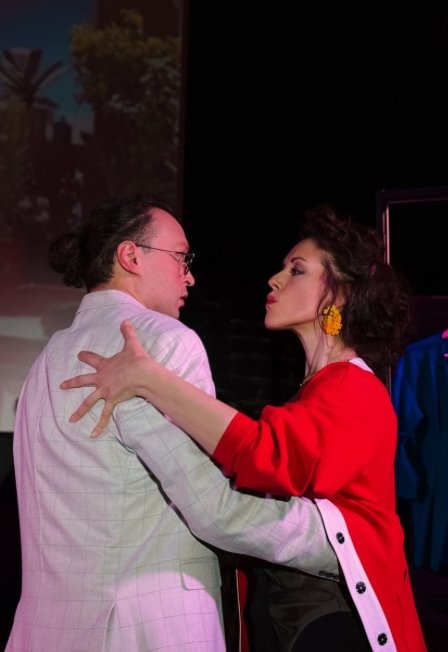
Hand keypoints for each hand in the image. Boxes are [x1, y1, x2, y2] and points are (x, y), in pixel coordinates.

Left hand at [60, 320, 146, 437]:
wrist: (142, 373)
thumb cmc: (137, 360)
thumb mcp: (132, 344)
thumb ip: (127, 333)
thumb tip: (125, 321)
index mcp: (105, 365)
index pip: (92, 359)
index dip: (85, 356)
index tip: (79, 354)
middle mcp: (102, 379)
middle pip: (84, 381)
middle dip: (72, 383)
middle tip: (62, 386)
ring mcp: (105, 391)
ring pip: (89, 402)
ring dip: (79, 411)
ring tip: (71, 420)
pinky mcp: (112, 400)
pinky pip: (105, 415)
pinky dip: (99, 426)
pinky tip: (92, 435)